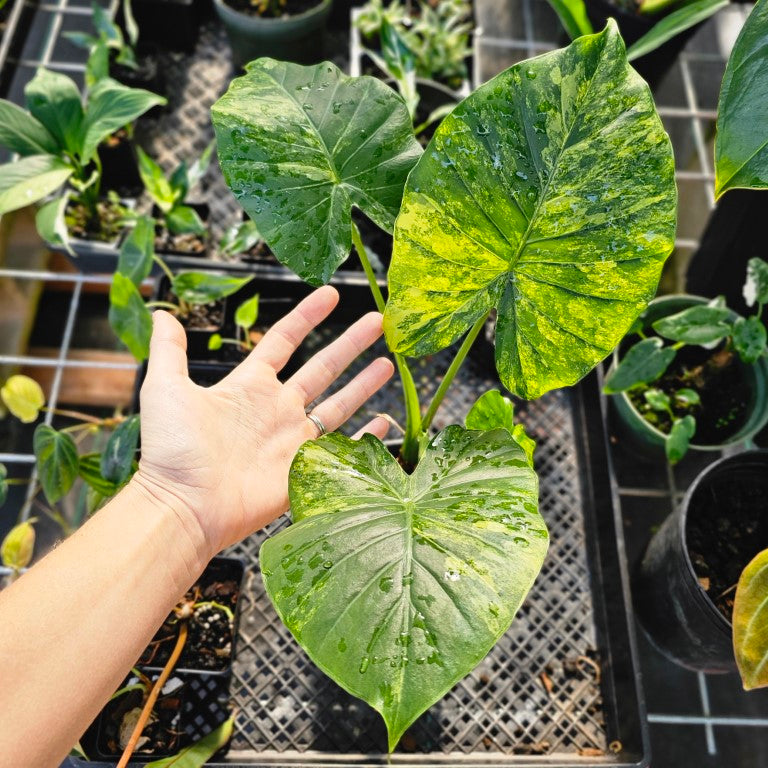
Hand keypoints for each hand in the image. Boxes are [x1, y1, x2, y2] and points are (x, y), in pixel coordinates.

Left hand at [132, 286, 392, 558]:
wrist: (186, 504)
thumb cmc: (173, 449)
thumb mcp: (166, 388)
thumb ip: (169, 349)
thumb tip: (161, 312)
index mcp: (249, 387)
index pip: (285, 341)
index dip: (307, 316)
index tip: (329, 294)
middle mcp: (277, 409)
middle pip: (323, 367)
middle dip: (350, 343)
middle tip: (378, 320)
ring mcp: (294, 439)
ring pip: (339, 403)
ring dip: (364, 383)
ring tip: (390, 362)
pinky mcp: (305, 468)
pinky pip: (344, 447)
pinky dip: (367, 437)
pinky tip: (386, 422)